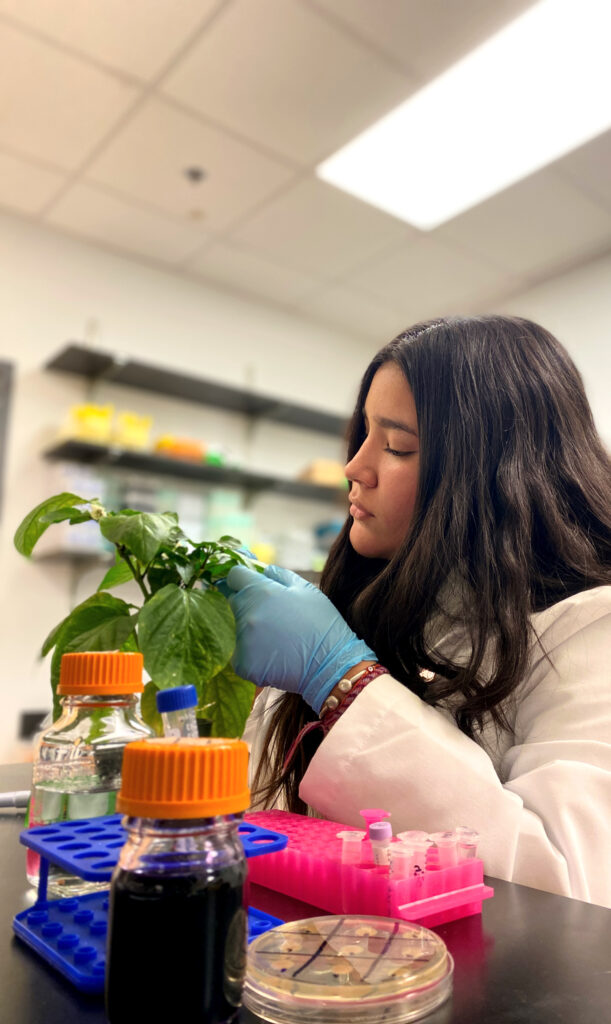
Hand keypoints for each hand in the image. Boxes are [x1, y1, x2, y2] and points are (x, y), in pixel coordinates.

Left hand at [225, 564, 375, 712]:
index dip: (243, 579)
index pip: (234, 576)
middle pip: (236, 602)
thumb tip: (262, 571)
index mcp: (261, 591)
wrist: (331, 665)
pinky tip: (275, 657)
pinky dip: (254, 656)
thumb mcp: (307, 589)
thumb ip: (280, 575)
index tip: (250, 586)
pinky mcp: (243, 664)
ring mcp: (243, 641)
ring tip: (280, 640)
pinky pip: (241, 654)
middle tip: (275, 618)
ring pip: (239, 630)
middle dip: (250, 605)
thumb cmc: (322, 624)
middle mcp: (247, 614)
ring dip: (253, 632)